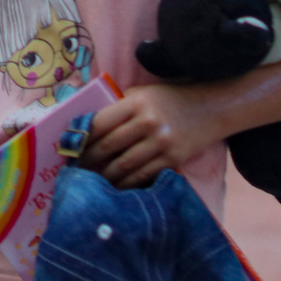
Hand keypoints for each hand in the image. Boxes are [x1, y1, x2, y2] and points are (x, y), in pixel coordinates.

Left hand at [82, 83, 227, 188]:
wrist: (212, 107)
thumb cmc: (170, 99)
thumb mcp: (143, 94)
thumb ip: (119, 107)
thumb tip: (86, 127)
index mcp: (136, 103)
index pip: (99, 123)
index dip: (80, 139)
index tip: (68, 148)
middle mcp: (148, 122)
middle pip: (107, 147)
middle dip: (87, 161)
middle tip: (73, 169)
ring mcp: (161, 143)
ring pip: (122, 166)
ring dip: (102, 177)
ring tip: (89, 182)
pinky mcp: (172, 160)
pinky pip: (142, 176)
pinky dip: (125, 184)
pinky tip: (113, 187)